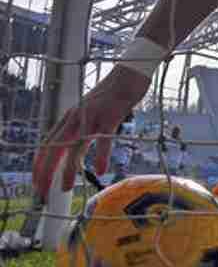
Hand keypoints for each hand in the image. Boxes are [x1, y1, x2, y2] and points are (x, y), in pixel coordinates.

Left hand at [33, 66, 149, 198]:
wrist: (129, 74)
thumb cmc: (113, 94)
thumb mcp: (91, 112)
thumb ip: (82, 129)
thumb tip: (75, 149)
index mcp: (70, 118)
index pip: (47, 145)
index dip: (40, 165)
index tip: (38, 183)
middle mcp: (76, 118)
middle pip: (54, 149)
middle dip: (45, 172)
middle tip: (42, 192)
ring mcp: (92, 117)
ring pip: (74, 148)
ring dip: (68, 170)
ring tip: (65, 189)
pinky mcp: (110, 117)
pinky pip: (104, 140)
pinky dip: (101, 157)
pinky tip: (102, 170)